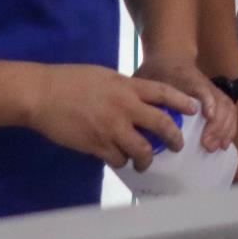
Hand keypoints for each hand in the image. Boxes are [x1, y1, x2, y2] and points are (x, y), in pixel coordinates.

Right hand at [28, 64, 196, 170]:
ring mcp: (111, 128)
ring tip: (146, 162)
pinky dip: (122, 161)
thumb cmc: (72, 80)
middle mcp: (125, 108)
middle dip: (174, 138)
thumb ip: (126, 88)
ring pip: (141, 149)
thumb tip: (139, 98)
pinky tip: (120, 159)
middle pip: (161, 125)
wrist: (42, 94)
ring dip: (147, 158)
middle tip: (177, 145)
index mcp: (128, 87)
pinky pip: (117, 158)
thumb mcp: (107, 76)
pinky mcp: (95, 145)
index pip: (165, 94)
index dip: (183, 102)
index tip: (195, 110)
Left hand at [136, 55, 235, 150]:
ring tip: (215, 148)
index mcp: (185, 77)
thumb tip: (127, 125)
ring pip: (227, 107)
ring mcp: (212, 90)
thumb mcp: (145, 79)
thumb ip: (139, 98)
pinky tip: (225, 143)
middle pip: (220, 101)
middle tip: (207, 146)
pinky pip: (229, 111)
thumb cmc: (155, 71)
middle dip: (217, 125)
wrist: (171, 55)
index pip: (201, 86)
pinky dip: (230, 127)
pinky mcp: (216, 96)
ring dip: (224, 129)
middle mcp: (203, 84)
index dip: (208, 100)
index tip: (206, 116)